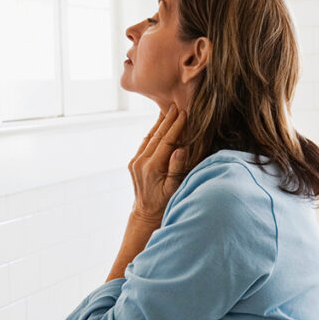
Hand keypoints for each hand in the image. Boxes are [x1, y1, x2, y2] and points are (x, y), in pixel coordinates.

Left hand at [128, 106, 187, 224]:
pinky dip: (153, 132)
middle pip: (157, 136)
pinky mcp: (133, 162)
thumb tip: (181, 149)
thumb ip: (176, 168)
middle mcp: (141, 162)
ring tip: (168, 110)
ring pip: (150, 137)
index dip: (176, 127)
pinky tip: (159, 125)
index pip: (166, 141)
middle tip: (177, 106)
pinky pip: (145, 143)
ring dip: (159, 123)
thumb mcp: (174, 188)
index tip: (185, 114)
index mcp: (152, 167)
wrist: (146, 214)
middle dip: (168, 120)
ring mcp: (135, 162)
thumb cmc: (164, 203)